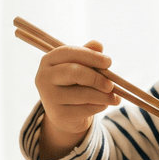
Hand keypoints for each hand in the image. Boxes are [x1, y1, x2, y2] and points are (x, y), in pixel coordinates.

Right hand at [35, 40, 120, 159]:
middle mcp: (44, 77)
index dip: (91, 56)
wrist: (64, 113)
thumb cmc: (73, 83)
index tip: (109, 62)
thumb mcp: (79, 66)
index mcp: (48, 60)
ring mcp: (49, 97)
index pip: (70, 52)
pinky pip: (85, 109)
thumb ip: (88, 54)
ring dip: (103, 96)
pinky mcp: (58, 115)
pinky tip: (104, 105)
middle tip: (111, 84)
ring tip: (114, 97)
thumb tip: (98, 45)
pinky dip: (99, 106)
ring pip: (82, 94)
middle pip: (73, 72)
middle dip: (96, 78)